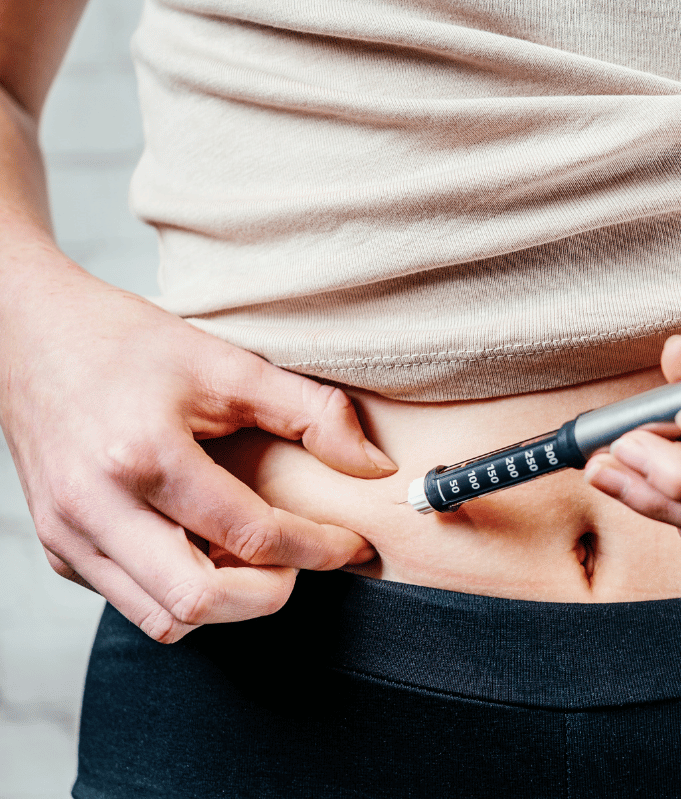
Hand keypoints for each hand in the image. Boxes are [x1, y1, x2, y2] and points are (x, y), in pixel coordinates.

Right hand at [0, 262, 396, 642]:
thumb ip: (311, 411)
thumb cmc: (126, 343)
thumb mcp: (227, 362)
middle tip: (302, 559)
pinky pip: (133, 601)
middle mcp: (96, 507)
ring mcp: (69, 535)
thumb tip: (374, 465)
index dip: (317, 549)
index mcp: (142, 455)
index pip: (250, 535)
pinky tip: (208, 549)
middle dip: (270, 593)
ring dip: (226, 603)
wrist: (26, 334)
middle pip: (200, 601)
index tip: (350, 544)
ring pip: (163, 619)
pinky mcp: (59, 549)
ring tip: (256, 556)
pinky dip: (183, 592)